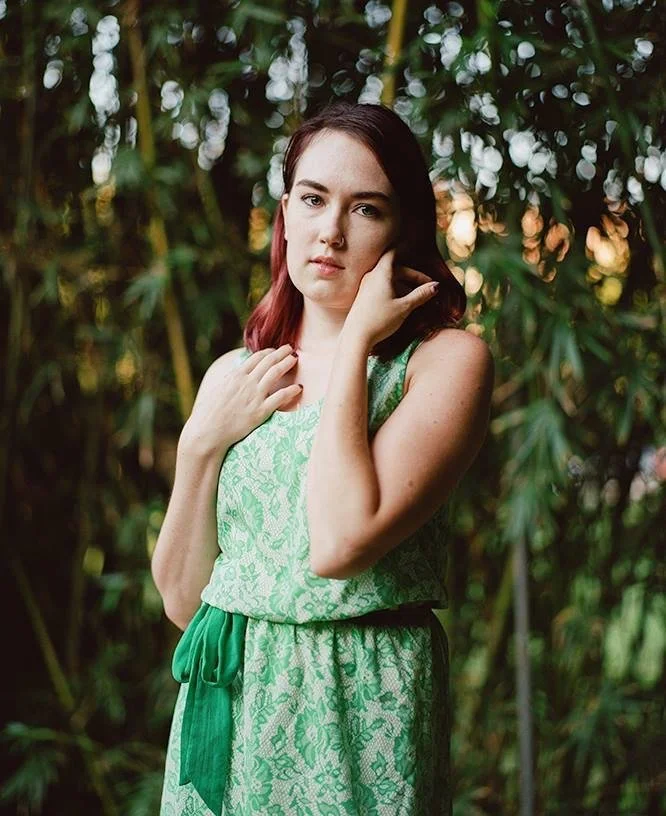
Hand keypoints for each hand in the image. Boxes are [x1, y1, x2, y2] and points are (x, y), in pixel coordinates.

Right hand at [180, 345, 300, 456]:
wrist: (208, 431)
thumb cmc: (209, 413)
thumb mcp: (217, 389)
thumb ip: (228, 379)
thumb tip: (234, 372)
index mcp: (235, 376)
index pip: (256, 358)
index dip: (268, 352)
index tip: (275, 351)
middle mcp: (247, 382)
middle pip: (268, 361)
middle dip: (281, 352)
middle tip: (290, 348)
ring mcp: (255, 396)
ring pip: (276, 373)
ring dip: (287, 363)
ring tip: (295, 359)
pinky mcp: (261, 411)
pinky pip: (281, 397)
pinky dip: (291, 390)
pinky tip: (299, 387)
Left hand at [344, 248, 438, 345]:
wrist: (356, 336)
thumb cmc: (380, 320)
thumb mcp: (404, 307)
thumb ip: (420, 295)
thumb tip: (436, 286)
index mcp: (381, 274)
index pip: (393, 254)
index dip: (406, 252)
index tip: (418, 253)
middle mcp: (372, 277)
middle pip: (395, 269)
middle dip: (412, 276)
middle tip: (426, 287)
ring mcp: (366, 287)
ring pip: (389, 280)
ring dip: (403, 285)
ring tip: (416, 298)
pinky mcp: (363, 297)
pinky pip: (381, 288)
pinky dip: (394, 291)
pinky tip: (401, 304)